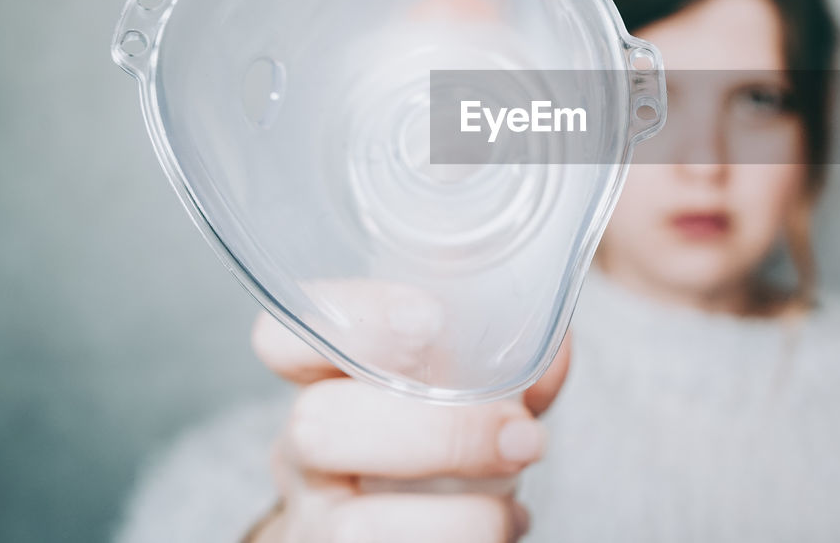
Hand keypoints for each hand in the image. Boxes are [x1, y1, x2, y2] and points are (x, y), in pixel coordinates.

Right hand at [245, 283, 570, 541]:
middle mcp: (303, 451)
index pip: (284, 335)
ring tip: (512, 509)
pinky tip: (501, 527)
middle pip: (318, 427)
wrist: (393, 526)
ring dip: (462, 520)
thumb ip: (500, 364)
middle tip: (518, 437)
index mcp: (322, 382)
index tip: (431, 318)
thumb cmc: (429, 442)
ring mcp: (315, 519)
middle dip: (436, 433)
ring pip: (353, 527)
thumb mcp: (460, 391)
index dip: (349, 320)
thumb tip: (555, 347)